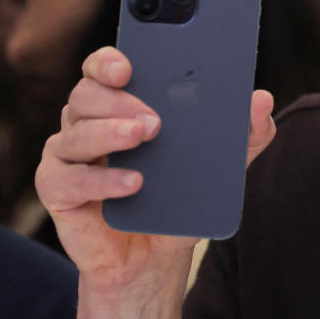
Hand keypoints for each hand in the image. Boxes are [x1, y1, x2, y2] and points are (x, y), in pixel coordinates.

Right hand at [35, 46, 274, 295]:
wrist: (154, 257)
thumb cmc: (180, 199)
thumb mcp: (222, 166)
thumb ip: (246, 133)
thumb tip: (260, 100)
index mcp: (120, 103)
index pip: (104, 68)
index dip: (110, 61)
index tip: (129, 66)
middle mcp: (87, 122)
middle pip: (86, 94)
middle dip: (119, 101)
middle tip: (155, 120)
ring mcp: (69, 155)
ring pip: (75, 131)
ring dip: (108, 132)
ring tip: (142, 138)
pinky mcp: (58, 191)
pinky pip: (68, 178)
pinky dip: (101, 179)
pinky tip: (132, 182)